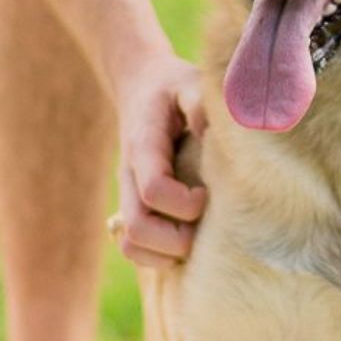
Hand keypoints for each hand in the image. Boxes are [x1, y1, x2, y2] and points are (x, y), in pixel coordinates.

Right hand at [109, 51, 210, 268]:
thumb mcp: (189, 83)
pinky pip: (132, 246)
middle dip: (176, 240)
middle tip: (204, 225)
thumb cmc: (173, 87)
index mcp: (145, 147)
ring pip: (131, 244)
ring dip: (165, 254)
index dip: (184, 204)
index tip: (206, 193)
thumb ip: (199, 104)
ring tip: (196, 238)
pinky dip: (156, 257)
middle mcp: (130, 176)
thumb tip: (211, 133)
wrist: (141, 87)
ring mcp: (129, 194)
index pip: (153, 190)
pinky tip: (185, 242)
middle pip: (138, 228)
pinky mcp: (135, 205)